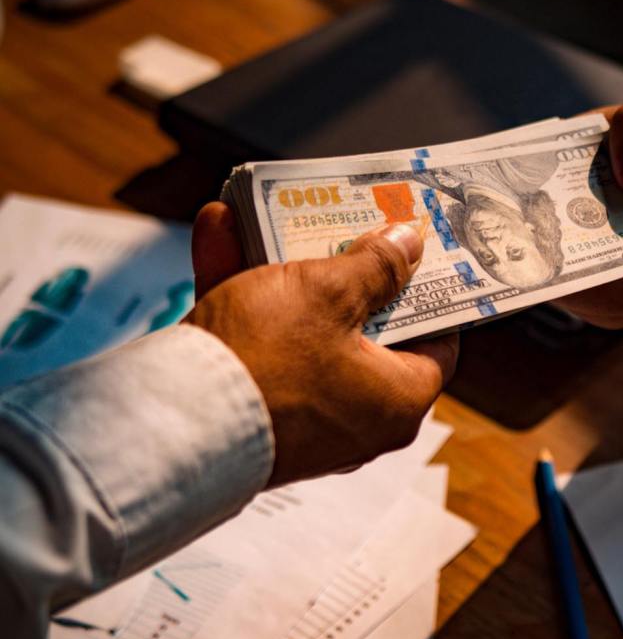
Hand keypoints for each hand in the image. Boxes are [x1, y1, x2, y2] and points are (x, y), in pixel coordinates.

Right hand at [185, 202, 457, 485]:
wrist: (170, 426)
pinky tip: (218, 234)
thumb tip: (409, 246)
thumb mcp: (328, 292)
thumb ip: (375, 265)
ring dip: (278, 268)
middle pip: (363, 329)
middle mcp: (358, 418)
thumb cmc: (268, 360)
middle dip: (340, 268)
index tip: (413, 254)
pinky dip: (242, 297)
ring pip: (301, 330)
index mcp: (397, 399)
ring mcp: (304, 418)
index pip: (435, 343)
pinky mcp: (255, 412)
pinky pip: (260, 347)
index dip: (426, 294)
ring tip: (263, 213)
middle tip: (342, 224)